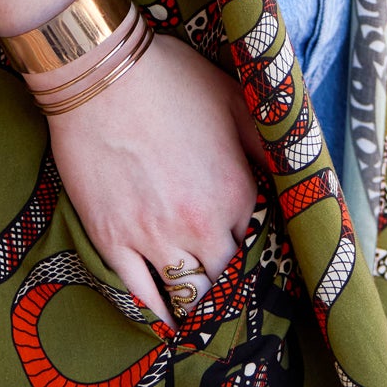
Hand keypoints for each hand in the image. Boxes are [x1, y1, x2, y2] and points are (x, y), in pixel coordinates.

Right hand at [45, 31, 266, 324]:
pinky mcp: (112, 241)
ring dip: (197, 299)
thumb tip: (287, 172)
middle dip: (227, 278)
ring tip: (200, 307)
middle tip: (226, 284)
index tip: (247, 250)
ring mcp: (153, 238)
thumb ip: (264, 144)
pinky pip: (140, 293)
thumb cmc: (169, 78)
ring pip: (186, 292)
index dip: (251, 245)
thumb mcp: (233, 100)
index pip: (256, 242)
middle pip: (224, 275)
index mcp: (235, 192)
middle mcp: (199, 225)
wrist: (100, 73)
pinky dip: (156, 308)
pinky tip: (165, 314)